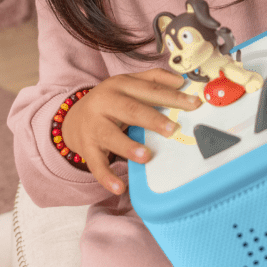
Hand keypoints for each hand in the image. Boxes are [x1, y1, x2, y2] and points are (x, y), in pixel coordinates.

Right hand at [60, 68, 201, 194]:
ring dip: (128, 147)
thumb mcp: (128, 84)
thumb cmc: (111, 102)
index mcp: (120, 84)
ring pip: (111, 136)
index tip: (194, 104)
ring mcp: (94, 125)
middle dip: (152, 119)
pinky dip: (107, 176)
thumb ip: (154, 80)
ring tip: (146, 156)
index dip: (172, 96)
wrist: (73, 119)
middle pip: (131, 110)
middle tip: (171, 130)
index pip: (149, 89)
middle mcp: (105, 102)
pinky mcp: (86, 148)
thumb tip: (181, 81)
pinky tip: (119, 187)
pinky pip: (96, 164)